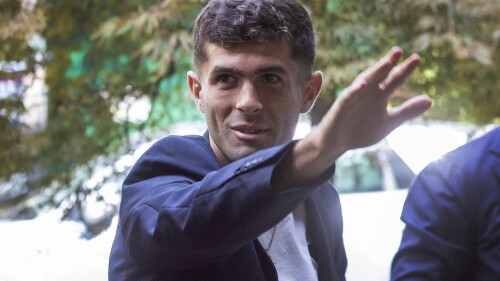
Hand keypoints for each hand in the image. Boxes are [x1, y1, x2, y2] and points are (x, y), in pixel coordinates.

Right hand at [273, 47, 431, 190]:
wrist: (337, 144)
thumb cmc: (361, 130)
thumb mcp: (389, 122)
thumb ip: (407, 111)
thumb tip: (430, 100)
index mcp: (379, 95)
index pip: (393, 79)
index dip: (404, 70)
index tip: (417, 58)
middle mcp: (367, 93)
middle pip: (379, 76)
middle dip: (388, 64)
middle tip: (399, 51)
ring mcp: (353, 99)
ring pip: (364, 82)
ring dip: (374, 72)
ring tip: (386, 63)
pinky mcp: (341, 108)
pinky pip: (348, 97)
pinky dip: (355, 90)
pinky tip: (363, 84)